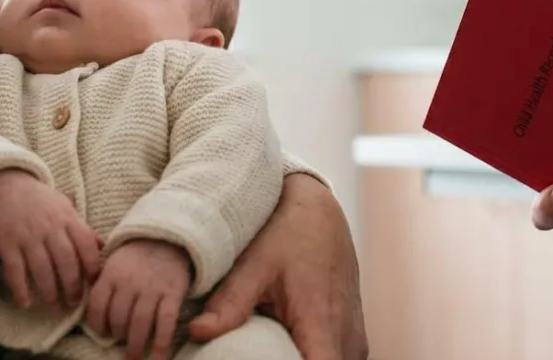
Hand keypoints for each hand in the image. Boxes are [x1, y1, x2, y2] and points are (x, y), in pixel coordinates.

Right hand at [0, 169, 101, 308]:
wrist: (9, 190)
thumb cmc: (44, 204)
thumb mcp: (68, 209)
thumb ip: (83, 230)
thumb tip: (103, 247)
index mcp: (68, 219)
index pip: (86, 244)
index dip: (93, 265)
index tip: (95, 282)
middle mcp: (50, 228)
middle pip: (65, 260)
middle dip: (72, 285)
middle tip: (75, 302)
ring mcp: (28, 236)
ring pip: (41, 268)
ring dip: (49, 291)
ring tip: (55, 306)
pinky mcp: (7, 243)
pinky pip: (14, 270)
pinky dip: (19, 288)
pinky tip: (25, 303)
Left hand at [85, 239, 190, 359]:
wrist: (169, 239)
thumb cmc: (137, 257)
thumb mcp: (113, 262)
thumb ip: (102, 284)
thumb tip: (90, 311)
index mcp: (111, 274)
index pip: (96, 306)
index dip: (97, 324)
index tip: (102, 333)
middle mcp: (130, 282)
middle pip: (117, 318)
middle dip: (117, 335)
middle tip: (121, 342)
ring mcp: (152, 288)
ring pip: (138, 323)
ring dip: (134, 345)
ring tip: (133, 357)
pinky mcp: (173, 294)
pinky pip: (165, 323)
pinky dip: (160, 343)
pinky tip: (156, 358)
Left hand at [189, 174, 367, 359]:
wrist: (317, 207)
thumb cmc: (287, 230)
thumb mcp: (255, 263)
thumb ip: (230, 303)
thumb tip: (198, 333)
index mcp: (322, 318)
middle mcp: (346, 330)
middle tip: (255, 353)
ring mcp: (354, 330)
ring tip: (271, 351)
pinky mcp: (354, 328)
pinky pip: (342, 356)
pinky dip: (317, 356)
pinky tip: (289, 348)